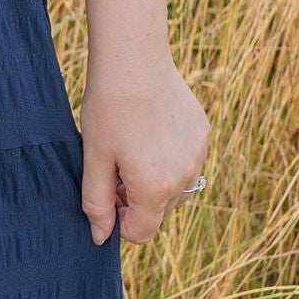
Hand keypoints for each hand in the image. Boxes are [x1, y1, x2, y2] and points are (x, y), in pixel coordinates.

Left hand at [78, 61, 209, 247]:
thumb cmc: (108, 109)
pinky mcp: (203, 135)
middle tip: (115, 165)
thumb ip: (97, 203)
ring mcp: (198, 155)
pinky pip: (187, 162)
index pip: (140, 233)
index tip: (107, 193)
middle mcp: (184, 177)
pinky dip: (169, 158)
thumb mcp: (95, 159)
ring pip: (175, 188)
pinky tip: (150, 131)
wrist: (135, 60)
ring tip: (133, 148)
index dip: (119, 220)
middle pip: (159, 212)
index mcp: (155, 189)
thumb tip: (101, 237)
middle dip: (136, 199)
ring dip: (155, 181)